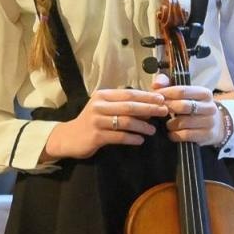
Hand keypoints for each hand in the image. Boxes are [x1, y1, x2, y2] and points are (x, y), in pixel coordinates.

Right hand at [42, 87, 167, 161]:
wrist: (68, 138)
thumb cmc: (92, 121)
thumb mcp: (104, 108)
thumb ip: (122, 104)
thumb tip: (150, 104)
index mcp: (103, 96)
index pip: (129, 94)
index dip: (147, 96)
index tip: (163, 99)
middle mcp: (99, 106)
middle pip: (130, 106)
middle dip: (150, 108)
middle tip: (164, 112)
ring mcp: (97, 121)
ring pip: (126, 122)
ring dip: (142, 126)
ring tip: (153, 130)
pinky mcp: (96, 136)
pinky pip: (119, 136)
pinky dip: (132, 138)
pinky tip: (140, 140)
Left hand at [152, 74, 226, 147]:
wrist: (215, 125)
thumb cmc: (193, 107)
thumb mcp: (185, 94)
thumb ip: (168, 85)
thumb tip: (156, 84)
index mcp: (204, 93)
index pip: (181, 91)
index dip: (165, 94)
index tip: (155, 98)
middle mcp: (210, 107)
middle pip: (183, 106)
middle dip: (167, 109)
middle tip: (158, 112)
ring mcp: (210, 122)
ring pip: (182, 122)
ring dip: (170, 124)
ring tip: (167, 123)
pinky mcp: (207, 135)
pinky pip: (185, 135)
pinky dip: (174, 135)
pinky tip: (172, 133)